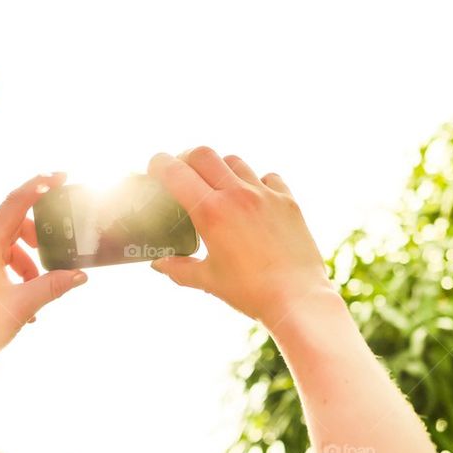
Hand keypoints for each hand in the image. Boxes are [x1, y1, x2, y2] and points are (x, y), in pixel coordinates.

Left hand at [0, 173, 87, 356]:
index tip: (62, 176)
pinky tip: (26, 306)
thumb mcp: (20, 306)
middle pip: (14, 223)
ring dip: (28, 263)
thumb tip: (79, 276)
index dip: (40, 185)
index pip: (16, 202)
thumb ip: (51, 287)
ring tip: (40, 287)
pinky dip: (16, 275)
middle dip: (38, 235)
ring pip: (7, 247)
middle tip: (56, 248)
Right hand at [147, 147, 331, 327]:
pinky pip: (268, 177)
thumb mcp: (208, 280)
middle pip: (204, 154)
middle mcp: (237, 195)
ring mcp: (265, 195)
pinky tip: (253, 199)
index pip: (176, 172)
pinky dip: (255, 182)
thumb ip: (179, 269)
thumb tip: (159, 264)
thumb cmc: (250, 292)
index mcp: (211, 212)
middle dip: (187, 159)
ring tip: (218, 187)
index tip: (154, 170)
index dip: (159, 165)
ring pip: (235, 161)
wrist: (297, 299)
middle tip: (184, 175)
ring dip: (220, 169)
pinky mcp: (288, 201)